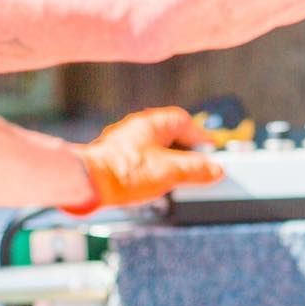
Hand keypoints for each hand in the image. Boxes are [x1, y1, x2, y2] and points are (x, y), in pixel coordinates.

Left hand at [64, 107, 222, 214]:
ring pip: (157, 148)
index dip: (201, 137)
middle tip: (197, 168)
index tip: (210, 153)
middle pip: (171, 135)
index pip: (185, 121)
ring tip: (177, 180)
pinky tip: (155, 184)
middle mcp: (138, 128)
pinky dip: (154, 169)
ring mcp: (125, 142)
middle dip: (186, 152)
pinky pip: (143, 159)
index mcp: (153, 123)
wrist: (89, 184)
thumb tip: (215, 170)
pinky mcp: (116, 157)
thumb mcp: (170, 172)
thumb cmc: (124, 173)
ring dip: (170, 162)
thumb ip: (196, 170)